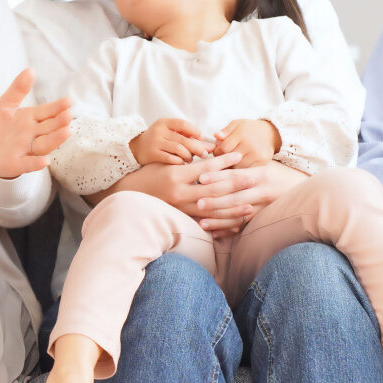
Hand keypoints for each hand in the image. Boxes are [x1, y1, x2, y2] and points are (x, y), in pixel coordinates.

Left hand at [0, 70, 73, 178]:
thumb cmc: (1, 126)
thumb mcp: (6, 104)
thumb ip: (18, 89)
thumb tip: (30, 69)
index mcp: (32, 119)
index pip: (47, 112)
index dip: (58, 107)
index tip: (68, 101)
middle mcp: (33, 134)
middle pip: (49, 128)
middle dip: (59, 122)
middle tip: (69, 115)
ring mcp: (27, 149)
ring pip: (44, 144)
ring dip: (55, 139)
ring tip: (66, 132)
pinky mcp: (17, 164)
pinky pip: (28, 164)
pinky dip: (36, 163)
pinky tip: (45, 161)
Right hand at [97, 151, 242, 213]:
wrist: (129, 195)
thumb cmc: (149, 174)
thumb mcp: (166, 163)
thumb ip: (188, 164)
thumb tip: (212, 159)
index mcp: (176, 175)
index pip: (206, 167)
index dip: (224, 162)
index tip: (238, 157)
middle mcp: (179, 193)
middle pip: (214, 189)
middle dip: (235, 185)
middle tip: (253, 179)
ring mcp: (180, 209)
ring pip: (212, 209)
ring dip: (233, 209)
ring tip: (250, 206)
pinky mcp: (181, 219)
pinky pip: (205, 223)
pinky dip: (221, 224)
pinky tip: (234, 225)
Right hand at [129, 118, 213, 165]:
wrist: (135, 148)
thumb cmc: (158, 140)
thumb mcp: (168, 132)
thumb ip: (184, 135)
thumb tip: (206, 143)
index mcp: (164, 122)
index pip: (183, 124)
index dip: (195, 131)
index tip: (201, 138)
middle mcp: (159, 131)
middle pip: (184, 139)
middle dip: (197, 147)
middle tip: (205, 153)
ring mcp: (155, 142)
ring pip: (179, 149)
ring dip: (188, 156)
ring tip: (190, 159)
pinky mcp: (152, 154)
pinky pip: (171, 159)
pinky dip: (179, 162)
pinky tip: (182, 163)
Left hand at [190, 161, 310, 236]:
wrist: (306, 193)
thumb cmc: (280, 176)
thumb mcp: (265, 168)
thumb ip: (243, 169)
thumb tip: (214, 164)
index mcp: (262, 175)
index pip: (237, 175)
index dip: (218, 176)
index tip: (201, 178)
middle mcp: (264, 192)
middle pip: (236, 197)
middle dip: (216, 201)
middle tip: (198, 203)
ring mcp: (265, 208)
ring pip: (239, 215)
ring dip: (219, 220)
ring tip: (202, 223)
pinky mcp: (265, 220)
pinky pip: (245, 227)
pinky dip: (229, 231)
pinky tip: (215, 234)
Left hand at [214, 119, 280, 169]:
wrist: (270, 133)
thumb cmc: (249, 129)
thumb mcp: (237, 124)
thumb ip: (225, 131)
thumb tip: (216, 135)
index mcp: (242, 134)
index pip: (224, 148)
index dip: (217, 151)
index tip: (217, 152)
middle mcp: (250, 144)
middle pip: (230, 159)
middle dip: (224, 160)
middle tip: (222, 159)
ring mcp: (257, 154)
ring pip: (238, 168)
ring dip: (232, 167)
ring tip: (230, 164)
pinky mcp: (263, 162)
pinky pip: (248, 171)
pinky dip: (242, 171)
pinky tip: (239, 168)